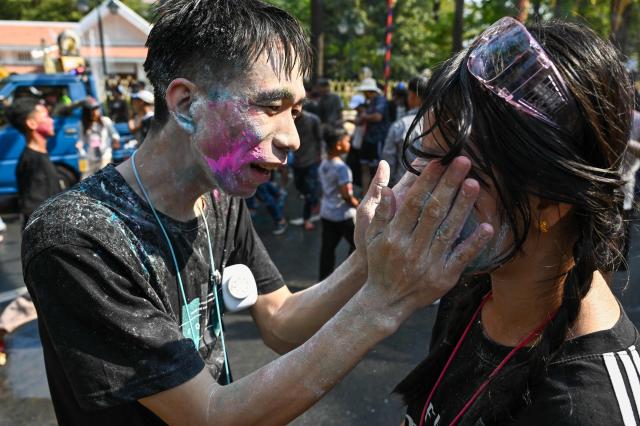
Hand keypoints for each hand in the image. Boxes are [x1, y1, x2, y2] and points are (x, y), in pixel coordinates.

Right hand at [359, 157, 493, 329]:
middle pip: (434, 212)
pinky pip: (462, 257)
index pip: (413, 203)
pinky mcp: (444, 277)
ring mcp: (430, 263)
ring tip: (475, 184)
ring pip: (449, 230)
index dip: (426, 182)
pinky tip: (488, 226)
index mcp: (395, 236)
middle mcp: (412, 248)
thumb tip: (387, 189)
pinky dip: (475, 243)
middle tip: (463, 162)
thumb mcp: (372, 238)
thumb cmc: (379, 264)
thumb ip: (381, 214)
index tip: (438, 162)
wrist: (385, 301)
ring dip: (463, 206)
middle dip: (449, 185)